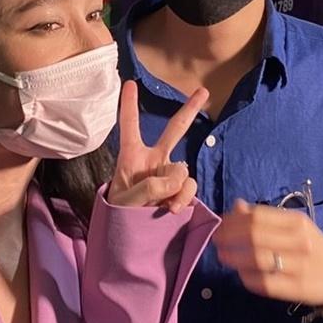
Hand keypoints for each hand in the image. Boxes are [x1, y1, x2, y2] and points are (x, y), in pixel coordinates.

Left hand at [107, 81, 207, 212]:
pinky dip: (184, 197)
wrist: (128, 239)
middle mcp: (153, 161)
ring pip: (183, 169)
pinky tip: (173, 209)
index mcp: (131, 157)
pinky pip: (189, 186)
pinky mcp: (180, 191)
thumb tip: (178, 177)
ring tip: (163, 205)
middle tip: (204, 90)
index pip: (130, 126)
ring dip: (176, 186)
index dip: (129, 105)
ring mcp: (169, 175)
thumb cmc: (118, 216)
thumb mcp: (125, 200)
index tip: (129, 83)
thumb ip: (150, 186)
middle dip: (190, 110)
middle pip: (174, 130)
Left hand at [215, 201, 322, 304]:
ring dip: (233, 257)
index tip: (218, 224)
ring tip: (222, 255)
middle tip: (215, 240)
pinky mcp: (296, 289)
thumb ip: (265, 216)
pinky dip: (247, 277)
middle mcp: (299, 242)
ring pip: (257, 259)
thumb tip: (236, 206)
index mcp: (297, 222)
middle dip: (229, 237)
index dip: (233, 220)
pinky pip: (264, 283)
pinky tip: (240, 274)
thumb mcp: (293, 226)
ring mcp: (298, 266)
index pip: (258, 216)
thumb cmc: (312, 246)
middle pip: (255, 236)